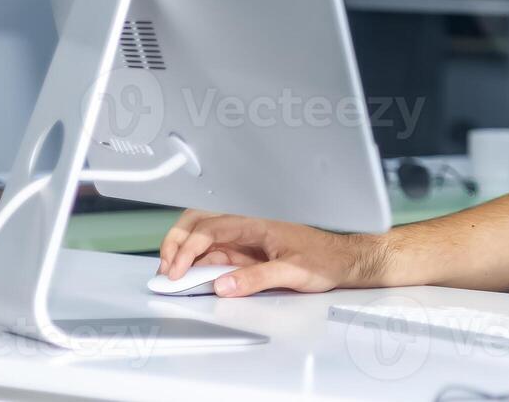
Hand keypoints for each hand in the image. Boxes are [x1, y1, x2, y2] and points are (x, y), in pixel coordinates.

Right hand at [157, 209, 382, 296]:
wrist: (342, 260)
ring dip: (182, 252)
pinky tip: (189, 278)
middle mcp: (247, 226)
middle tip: (165, 269)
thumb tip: (223, 285)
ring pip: (202, 237)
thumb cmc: (324, 259)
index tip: (176, 270)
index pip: (210, 228)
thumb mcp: (292, 272)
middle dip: (175, 241)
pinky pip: (213, 254)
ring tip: (172, 275)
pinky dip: (196, 264)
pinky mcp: (244, 253)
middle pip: (198, 223)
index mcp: (257, 222)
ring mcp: (244, 239)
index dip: (188, 248)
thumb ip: (256, 278)